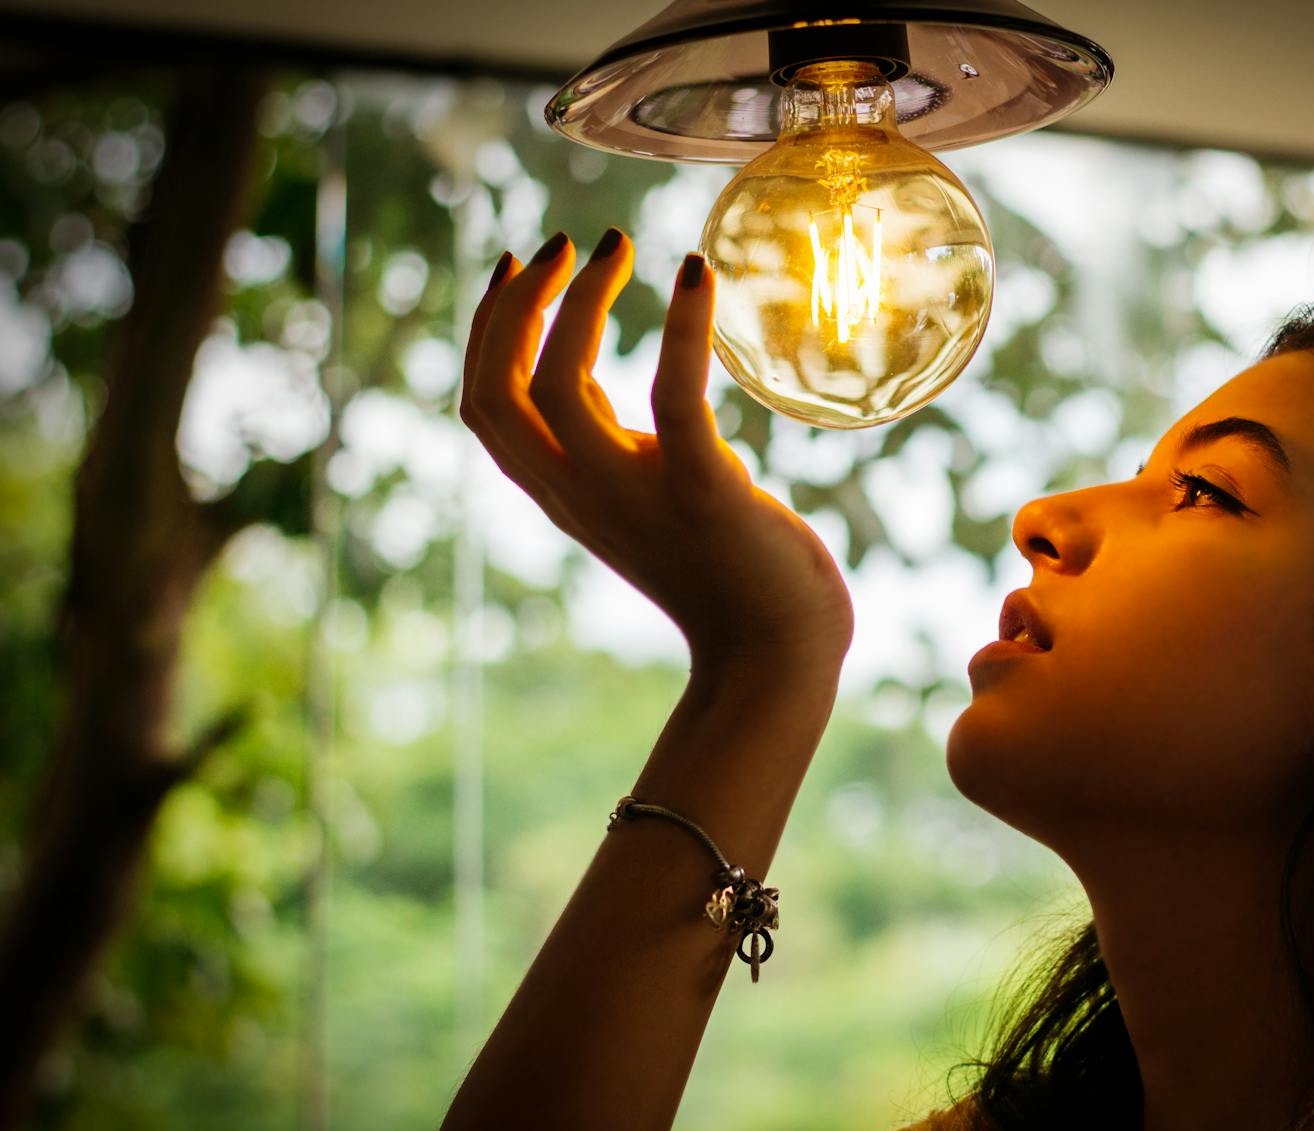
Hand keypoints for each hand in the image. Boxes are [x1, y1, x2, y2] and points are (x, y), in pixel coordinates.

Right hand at [460, 231, 853, 673]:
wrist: (778, 654)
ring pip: (557, 386)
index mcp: (565, 493)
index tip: (516, 260)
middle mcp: (581, 495)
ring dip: (579, 302)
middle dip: (517, 303)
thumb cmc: (724, 571)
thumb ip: (609, 445)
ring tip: (620, 247)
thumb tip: (584, 380)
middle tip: (566, 243)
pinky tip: (695, 271)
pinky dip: (679, 326)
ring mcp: (635, 494)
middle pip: (496, 390)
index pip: (484, 405)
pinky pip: (672, 396)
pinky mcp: (701, 490)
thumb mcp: (643, 494)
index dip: (487, 327)